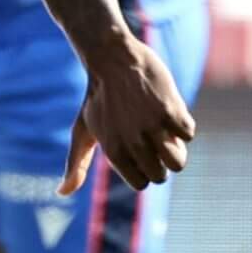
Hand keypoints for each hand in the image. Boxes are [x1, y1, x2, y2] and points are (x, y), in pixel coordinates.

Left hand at [62, 33, 194, 194]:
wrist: (112, 59)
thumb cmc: (98, 98)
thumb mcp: (82, 131)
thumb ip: (76, 165)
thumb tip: (62, 193)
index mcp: (114, 152)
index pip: (142, 183)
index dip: (145, 169)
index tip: (139, 151)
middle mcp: (133, 143)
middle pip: (161, 175)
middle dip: (161, 161)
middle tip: (153, 139)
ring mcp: (152, 127)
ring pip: (178, 161)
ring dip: (176, 149)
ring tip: (165, 131)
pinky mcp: (170, 110)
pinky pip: (189, 134)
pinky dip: (184, 124)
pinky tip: (169, 111)